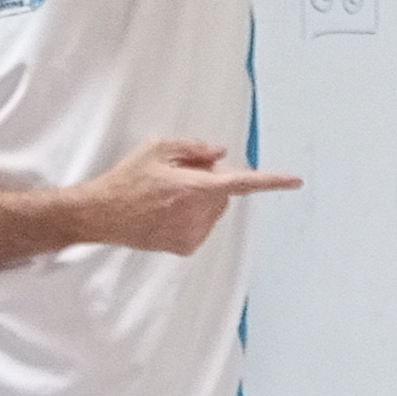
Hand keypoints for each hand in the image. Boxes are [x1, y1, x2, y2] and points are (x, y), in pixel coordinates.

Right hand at [68, 138, 301, 256]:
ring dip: (201, 200)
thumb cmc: (127, 180)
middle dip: (212, 181)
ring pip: (214, 211)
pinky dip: (193, 216)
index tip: (295, 180)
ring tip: (168, 196)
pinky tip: (166, 213)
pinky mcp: (186, 247)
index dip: (271, 181)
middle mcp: (196, 214)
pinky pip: (203, 226)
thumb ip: (195, 148)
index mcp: (193, 187)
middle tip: (181, 174)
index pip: (241, 182)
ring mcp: (192, 234)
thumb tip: (221, 154)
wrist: (101, 215)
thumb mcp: (157, 148)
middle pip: (225, 193)